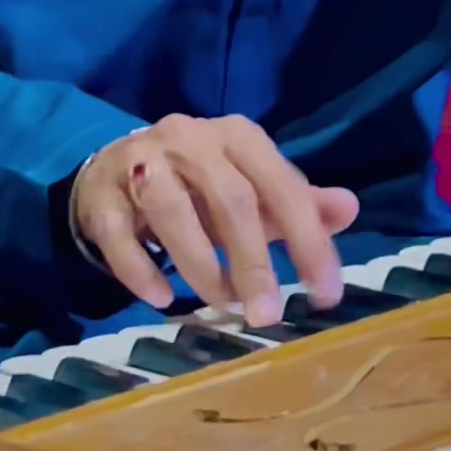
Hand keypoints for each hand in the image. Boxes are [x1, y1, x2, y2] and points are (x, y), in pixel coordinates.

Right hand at [74, 113, 358, 327]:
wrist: (115, 169)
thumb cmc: (197, 185)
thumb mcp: (250, 188)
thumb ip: (296, 201)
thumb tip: (349, 209)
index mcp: (236, 136)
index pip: (281, 185)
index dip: (307, 239)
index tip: (326, 292)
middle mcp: (189, 138)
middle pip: (230, 199)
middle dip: (253, 262)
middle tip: (268, 314)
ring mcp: (140, 162)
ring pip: (173, 212)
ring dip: (202, 267)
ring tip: (222, 303)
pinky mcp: (101, 194)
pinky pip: (120, 234)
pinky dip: (141, 271)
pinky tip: (161, 298)